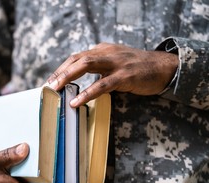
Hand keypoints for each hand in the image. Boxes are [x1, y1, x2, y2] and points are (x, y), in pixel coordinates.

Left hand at [46, 42, 178, 106]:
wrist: (164, 67)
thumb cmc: (137, 68)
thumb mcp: (115, 63)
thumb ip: (98, 68)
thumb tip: (79, 81)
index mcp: (102, 50)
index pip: (76, 57)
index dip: (61, 69)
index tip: (50, 81)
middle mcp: (106, 52)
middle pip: (77, 59)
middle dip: (60, 72)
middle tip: (48, 86)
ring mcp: (116, 63)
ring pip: (86, 65)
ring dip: (68, 77)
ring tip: (56, 90)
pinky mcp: (125, 76)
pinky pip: (102, 85)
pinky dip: (87, 93)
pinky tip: (77, 102)